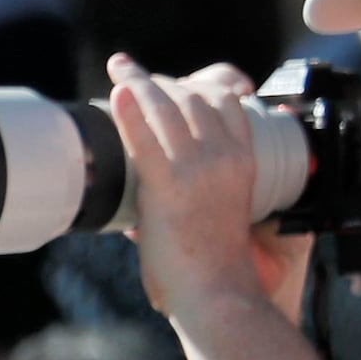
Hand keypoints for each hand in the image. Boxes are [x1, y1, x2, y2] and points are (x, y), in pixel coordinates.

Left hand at [108, 58, 312, 323]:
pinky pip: (145, 137)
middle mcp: (225, 157)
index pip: (229, 103)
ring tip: (121, 68)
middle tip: (137, 73)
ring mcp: (198, 168)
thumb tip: (149, 212)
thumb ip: (199, 199)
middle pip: (196, 96)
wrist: (219, 291)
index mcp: (244, 162)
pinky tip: (115, 90)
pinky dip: (129, 109)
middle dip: (165, 79)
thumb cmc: (220, 267)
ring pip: (169, 106)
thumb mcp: (225, 216)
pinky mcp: (168, 184)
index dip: (205, 83)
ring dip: (142, 82)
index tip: (180, 79)